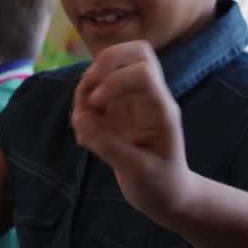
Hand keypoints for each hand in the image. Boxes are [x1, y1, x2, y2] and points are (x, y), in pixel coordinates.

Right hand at [71, 41, 194, 223]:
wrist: (167, 196)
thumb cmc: (160, 185)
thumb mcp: (137, 172)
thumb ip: (108, 146)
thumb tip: (80, 119)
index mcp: (161, 109)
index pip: (143, 71)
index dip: (115, 79)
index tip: (97, 105)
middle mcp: (149, 97)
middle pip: (134, 51)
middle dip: (104, 62)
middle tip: (88, 93)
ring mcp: (133, 100)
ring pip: (110, 67)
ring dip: (88, 86)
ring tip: (82, 123)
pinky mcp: (118, 109)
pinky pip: (97, 89)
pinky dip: (83, 102)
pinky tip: (84, 132)